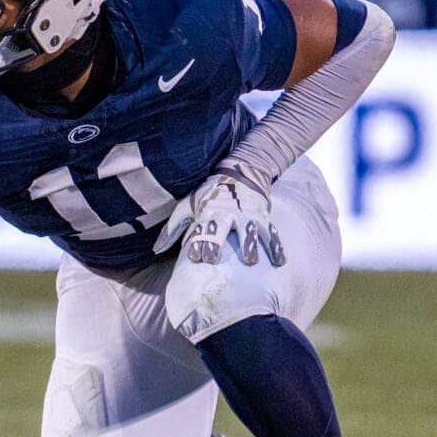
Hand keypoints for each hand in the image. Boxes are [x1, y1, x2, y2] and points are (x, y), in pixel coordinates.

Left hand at [156, 165, 284, 266]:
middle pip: (222, 230)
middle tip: (213, 259)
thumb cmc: (209, 195)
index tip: (195, 258)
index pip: (201, 229)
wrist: (240, 173)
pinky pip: (272, 234)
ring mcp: (248, 216)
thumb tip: (156, 250)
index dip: (197, 243)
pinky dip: (276, 247)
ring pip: (250, 232)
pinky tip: (280, 262)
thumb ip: (174, 228)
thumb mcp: (188, 205)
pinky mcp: (263, 218)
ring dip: (249, 245)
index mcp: (209, 212)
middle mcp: (228, 214)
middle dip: (216, 244)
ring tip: (250, 261)